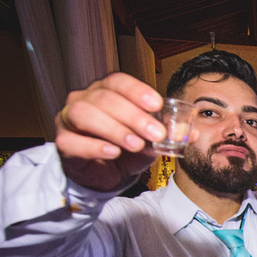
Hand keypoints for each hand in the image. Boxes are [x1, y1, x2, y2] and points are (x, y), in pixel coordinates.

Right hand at [55, 72, 172, 191]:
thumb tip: (193, 132)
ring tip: (136, 144)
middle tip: (156, 133)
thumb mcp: (150, 141)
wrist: (105, 174)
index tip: (157, 104)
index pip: (117, 82)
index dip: (137, 90)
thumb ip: (169, 134)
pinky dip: (94, 146)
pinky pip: (71, 141)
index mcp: (105, 91)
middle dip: (134, 116)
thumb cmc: (125, 149)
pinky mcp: (63, 143)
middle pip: (105, 98)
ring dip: (114, 129)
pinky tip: (113, 152)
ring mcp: (68, 120)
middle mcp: (84, 100)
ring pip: (84, 114)